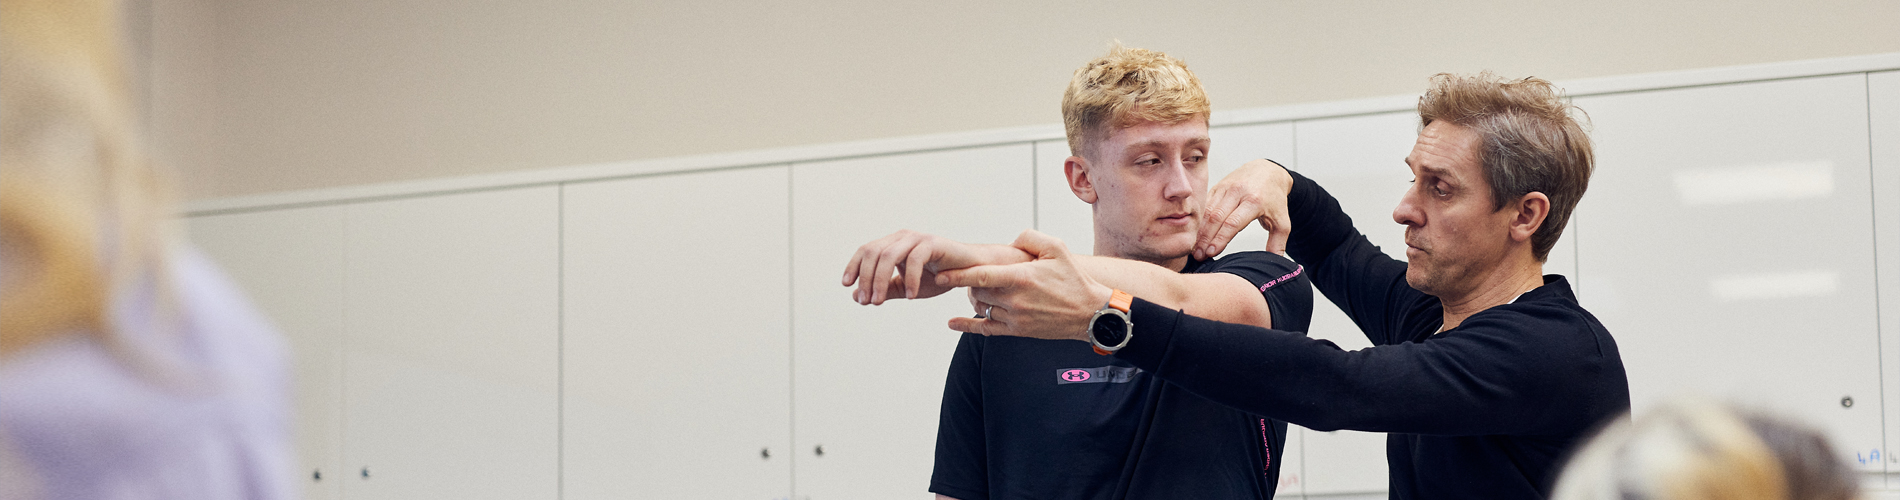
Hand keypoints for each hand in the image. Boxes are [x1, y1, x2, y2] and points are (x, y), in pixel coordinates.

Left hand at [842, 229, 1031, 304]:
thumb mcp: (908, 287)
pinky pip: (915, 259)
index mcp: (894, 244)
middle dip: (867, 278)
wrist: (972, 272)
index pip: (866, 251)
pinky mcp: (933, 243)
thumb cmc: (940, 277)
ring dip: (881, 280)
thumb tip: (857, 297)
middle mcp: (903, 237)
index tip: (848, 286)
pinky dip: (910, 279)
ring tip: (879, 301)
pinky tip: (910, 297)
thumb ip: (886, 290)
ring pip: (889, 255)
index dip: (854, 267)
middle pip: (874, 253)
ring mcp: (918, 238)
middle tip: (867, 301)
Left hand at [937, 230, 1111, 341]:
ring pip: (981, 308)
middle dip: (971, 282)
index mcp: (1021, 278)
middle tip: (974, 274)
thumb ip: (1030, 238)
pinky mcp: (1017, 331)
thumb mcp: (1057, 249)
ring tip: (980, 289)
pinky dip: (967, 326)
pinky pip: (985, 330)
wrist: (1091, 314)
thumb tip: (1011, 241)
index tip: (940, 273)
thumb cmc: (1074, 281)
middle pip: (977, 291)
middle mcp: (1015, 300)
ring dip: (976, 298)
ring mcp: (1015, 318)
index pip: (981, 276)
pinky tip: (953, 323)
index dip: (958, 274)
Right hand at [1196, 159, 1294, 259]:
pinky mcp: (1217, 187)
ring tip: (1195, 248)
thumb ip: (1278, 242)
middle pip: (1216, 218)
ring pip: (1208, 211)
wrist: (1268, 171)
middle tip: (1199, 256)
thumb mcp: (1282, 220)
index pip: (1232, 223)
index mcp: (1254, 201)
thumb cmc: (1274, 198)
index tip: (1211, 253)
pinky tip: (1196, 234)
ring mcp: (1225, 188)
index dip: (1220, 239)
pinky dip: (1199, 221)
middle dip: (1205, 238)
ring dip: (1200, 231)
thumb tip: (1275, 262)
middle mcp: (1238, 192)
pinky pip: (1205, 204)